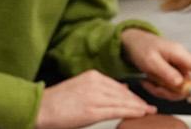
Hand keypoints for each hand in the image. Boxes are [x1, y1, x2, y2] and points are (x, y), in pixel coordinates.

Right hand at [35, 71, 155, 128]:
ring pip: (123, 101)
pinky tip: (140, 114)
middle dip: (138, 101)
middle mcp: (96, 83)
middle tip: (150, 107)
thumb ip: (99, 88)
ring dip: (138, 107)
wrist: (40, 108)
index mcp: (92, 76)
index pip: (118, 86)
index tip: (140, 101)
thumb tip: (119, 91)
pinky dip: (131, 112)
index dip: (131, 95)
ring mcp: (95, 96)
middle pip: (123, 93)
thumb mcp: (80, 88)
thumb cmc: (57, 102)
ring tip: (149, 112)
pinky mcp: (93, 110)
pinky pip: (118, 110)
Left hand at [120, 29, 190, 101]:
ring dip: (163, 90)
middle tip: (155, 88)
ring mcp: (176, 67)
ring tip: (148, 83)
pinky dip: (159, 88)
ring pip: (177, 87)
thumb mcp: (150, 61)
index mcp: (179, 53)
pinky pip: (170, 86)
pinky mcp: (171, 72)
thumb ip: (166, 72)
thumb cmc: (141, 48)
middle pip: (187, 83)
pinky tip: (149, 81)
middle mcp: (181, 60)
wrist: (132, 42)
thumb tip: (180, 83)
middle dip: (171, 91)